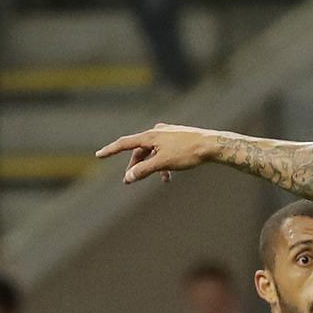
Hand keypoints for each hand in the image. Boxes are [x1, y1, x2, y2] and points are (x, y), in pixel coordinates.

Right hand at [96, 123, 217, 183]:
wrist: (213, 145)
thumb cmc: (188, 152)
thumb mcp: (163, 163)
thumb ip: (144, 170)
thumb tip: (128, 177)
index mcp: (151, 135)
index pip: (125, 143)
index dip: (111, 150)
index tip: (99, 155)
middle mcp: (157, 131)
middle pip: (140, 150)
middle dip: (136, 165)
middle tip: (130, 180)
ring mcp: (168, 134)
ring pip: (153, 151)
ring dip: (152, 166)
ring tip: (160, 179)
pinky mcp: (178, 138)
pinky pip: (165, 151)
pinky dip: (164, 163)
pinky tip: (169, 176)